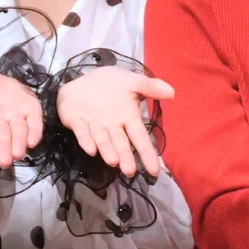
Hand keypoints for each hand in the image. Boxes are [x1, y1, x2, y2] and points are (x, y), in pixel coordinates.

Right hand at [0, 60, 45, 168]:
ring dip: (19, 143)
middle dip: (3, 149)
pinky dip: (35, 130)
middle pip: (1, 136)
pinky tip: (34, 141)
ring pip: (18, 131)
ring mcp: (15, 116)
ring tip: (19, 154)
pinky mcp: (30, 108)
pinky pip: (34, 120)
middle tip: (6, 162)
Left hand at [55, 67, 173, 179]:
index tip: (155, 171)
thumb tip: (172, 92)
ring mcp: (94, 125)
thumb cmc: (112, 83)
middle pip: (120, 144)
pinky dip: (86, 140)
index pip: (140, 138)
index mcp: (128, 118)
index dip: (147, 153)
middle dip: (125, 157)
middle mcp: (112, 126)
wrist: (85, 77)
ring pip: (102, 140)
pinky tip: (90, 149)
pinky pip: (82, 132)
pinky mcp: (76, 122)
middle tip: (129, 171)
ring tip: (113, 162)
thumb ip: (150, 87)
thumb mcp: (132, 81)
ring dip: (107, 151)